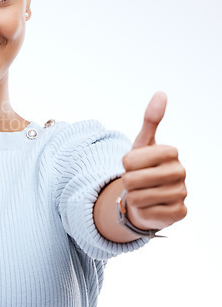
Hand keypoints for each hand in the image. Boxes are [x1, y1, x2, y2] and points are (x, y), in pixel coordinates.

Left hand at [121, 91, 187, 230]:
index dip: (125, 165)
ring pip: (137, 198)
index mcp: (171, 152)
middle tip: (136, 182)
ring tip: (142, 193)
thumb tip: (161, 93)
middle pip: (131, 179)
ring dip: (134, 198)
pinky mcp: (179, 213)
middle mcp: (180, 171)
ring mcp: (182, 193)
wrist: (149, 196)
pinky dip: (143, 211)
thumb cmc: (143, 167)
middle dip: (127, 182)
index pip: (128, 160)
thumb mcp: (142, 144)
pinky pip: (147, 213)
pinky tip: (151, 206)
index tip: (134, 165)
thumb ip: (150, 120)